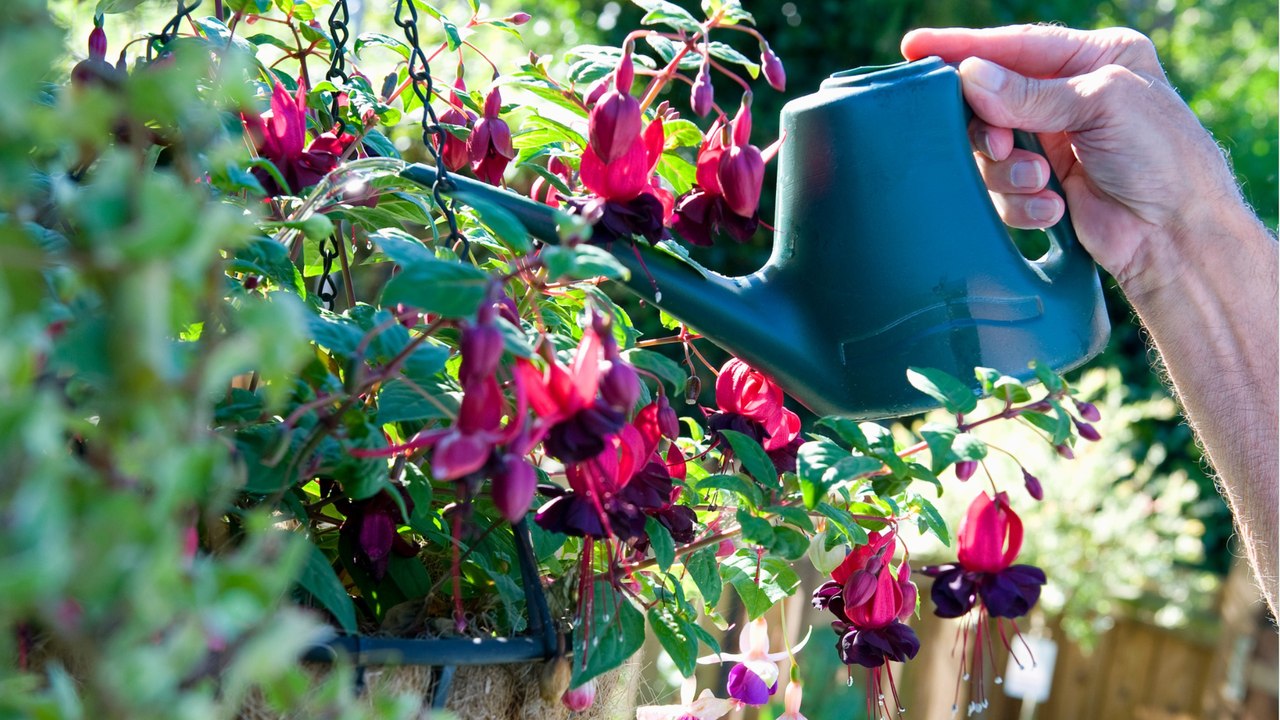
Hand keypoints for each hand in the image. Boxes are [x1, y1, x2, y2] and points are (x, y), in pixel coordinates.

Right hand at [901, 25, 1244, 294]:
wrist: (1177, 236)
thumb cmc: (1162, 157)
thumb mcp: (1101, 105)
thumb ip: (1030, 94)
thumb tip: (969, 77)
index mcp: (1093, 58)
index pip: (1015, 46)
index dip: (963, 47)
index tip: (916, 49)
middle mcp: (1068, 97)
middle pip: (990, 101)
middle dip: (990, 128)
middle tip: (999, 144)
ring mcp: (1055, 143)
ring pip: (990, 150)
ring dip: (1009, 172)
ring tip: (1041, 183)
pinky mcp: (1044, 187)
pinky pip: (1002, 190)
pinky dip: (1021, 202)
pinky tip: (1054, 208)